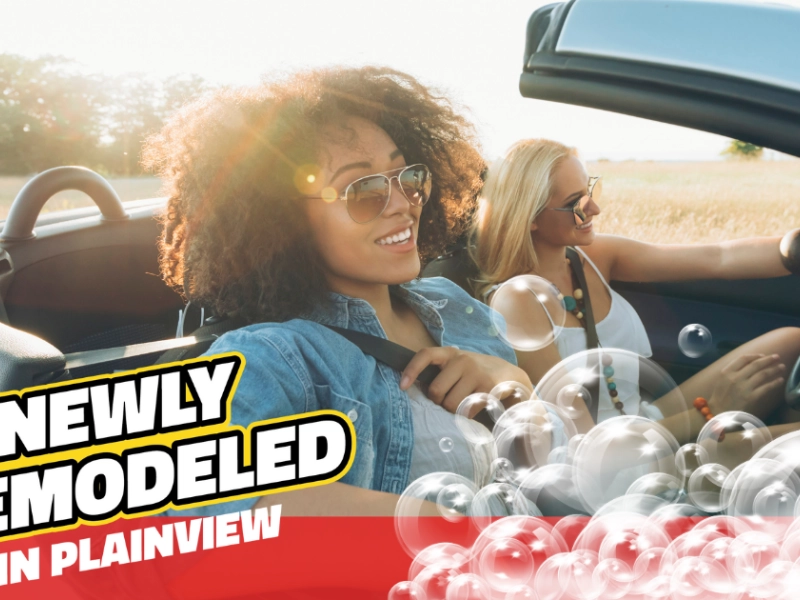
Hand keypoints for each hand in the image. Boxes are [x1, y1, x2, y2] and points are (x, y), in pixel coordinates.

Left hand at [399, 347, 532, 413]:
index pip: (425, 355)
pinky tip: (475, 408)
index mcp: (451, 353)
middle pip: (435, 391)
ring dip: (454, 410)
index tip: (402, 386)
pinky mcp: (487, 388)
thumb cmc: (476, 373)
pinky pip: (467, 410)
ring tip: (463, 404)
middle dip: (439, 401)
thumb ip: (441, 372)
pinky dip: (467, 415)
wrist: (510, 374)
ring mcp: (475, 373)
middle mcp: (462, 360)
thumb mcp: (459, 366)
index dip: (411, 370)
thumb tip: (413, 390)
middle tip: (448, 401)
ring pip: (450, 404)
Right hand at [708, 353, 784, 415]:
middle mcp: (735, 378)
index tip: (763, 356)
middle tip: (777, 357)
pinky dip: (774, 383)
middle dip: (768, 360)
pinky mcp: (750, 397)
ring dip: (774, 369)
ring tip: (782, 367)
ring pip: (762, 374)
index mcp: (726, 372)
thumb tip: (750, 362)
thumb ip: (733, 370)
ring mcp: (743, 387)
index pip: (743, 359)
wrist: (718, 413)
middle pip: (755, 365)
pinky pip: (765, 388)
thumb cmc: (721, 396)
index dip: (755, 356)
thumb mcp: (722, 379)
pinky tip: (780, 380)